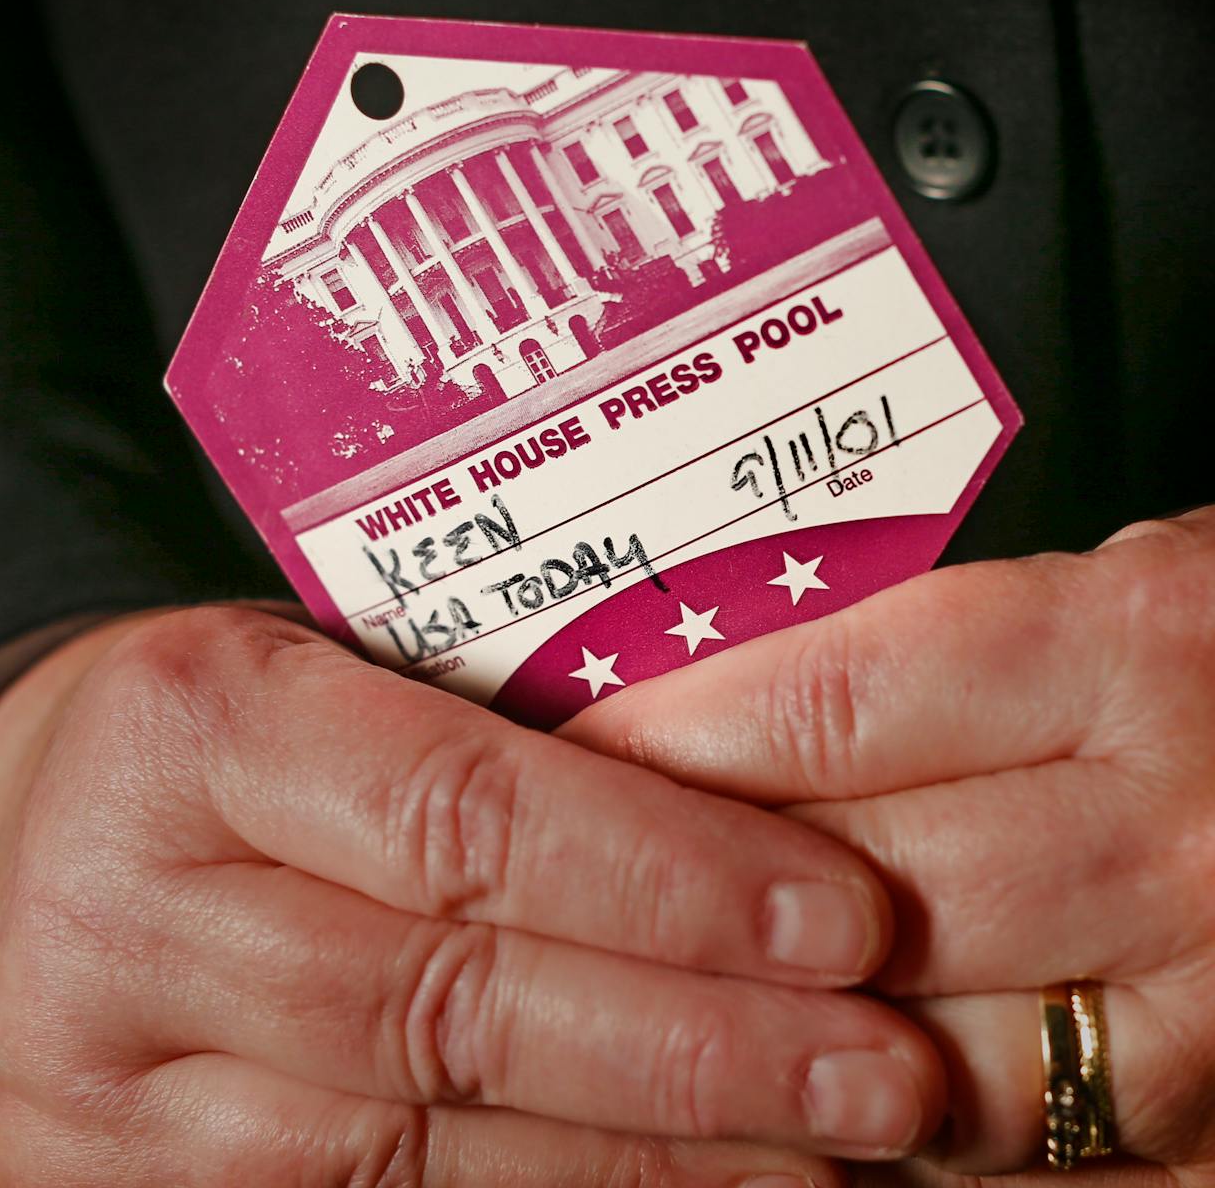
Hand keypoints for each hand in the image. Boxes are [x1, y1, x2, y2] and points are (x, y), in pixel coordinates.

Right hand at [0, 603, 945, 1185]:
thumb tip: (759, 819)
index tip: (845, 919)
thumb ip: (510, 736)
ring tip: (819, 1153)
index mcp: (196, 719)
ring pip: (422, 1143)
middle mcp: (126, 905)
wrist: (44, 814)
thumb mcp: (344, 666)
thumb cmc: (239, 714)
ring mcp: (100, 1082)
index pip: (462, 813)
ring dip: (647, 1156)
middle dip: (696, 1049)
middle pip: (453, 1002)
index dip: (665, 876)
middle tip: (885, 1073)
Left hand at [560, 508, 1214, 1180]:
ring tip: (657, 1014)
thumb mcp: (1108, 595)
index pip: (836, 701)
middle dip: (697, 900)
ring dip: (781, 1046)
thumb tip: (704, 702)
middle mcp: (1180, 831)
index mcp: (1130, 647)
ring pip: (929, 1061)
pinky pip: (1034, 1180)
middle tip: (569, 893)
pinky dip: (903, 1156)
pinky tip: (803, 1114)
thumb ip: (932, 650)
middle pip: (861, 889)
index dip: (676, 737)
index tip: (570, 754)